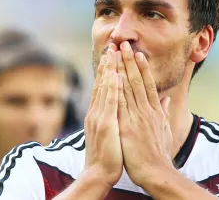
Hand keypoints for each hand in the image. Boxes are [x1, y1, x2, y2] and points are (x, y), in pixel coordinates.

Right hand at [83, 43, 122, 187]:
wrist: (98, 173)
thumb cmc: (108, 156)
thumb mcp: (112, 134)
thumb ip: (116, 119)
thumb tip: (122, 109)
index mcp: (100, 114)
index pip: (104, 87)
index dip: (108, 71)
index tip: (112, 55)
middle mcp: (97, 112)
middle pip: (102, 83)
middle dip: (107, 64)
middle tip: (111, 46)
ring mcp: (99, 117)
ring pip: (105, 88)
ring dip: (109, 70)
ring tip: (113, 52)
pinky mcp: (105, 124)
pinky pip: (110, 101)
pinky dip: (112, 86)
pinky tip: (115, 73)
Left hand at [116, 41, 173, 186]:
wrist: (156, 173)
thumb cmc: (158, 153)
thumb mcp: (165, 130)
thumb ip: (164, 112)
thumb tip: (167, 100)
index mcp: (155, 111)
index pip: (148, 84)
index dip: (143, 68)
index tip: (138, 53)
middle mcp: (146, 111)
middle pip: (137, 81)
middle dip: (131, 61)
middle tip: (125, 44)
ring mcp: (137, 117)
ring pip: (128, 88)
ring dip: (122, 69)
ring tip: (118, 53)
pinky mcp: (128, 126)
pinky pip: (121, 103)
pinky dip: (117, 88)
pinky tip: (113, 76)